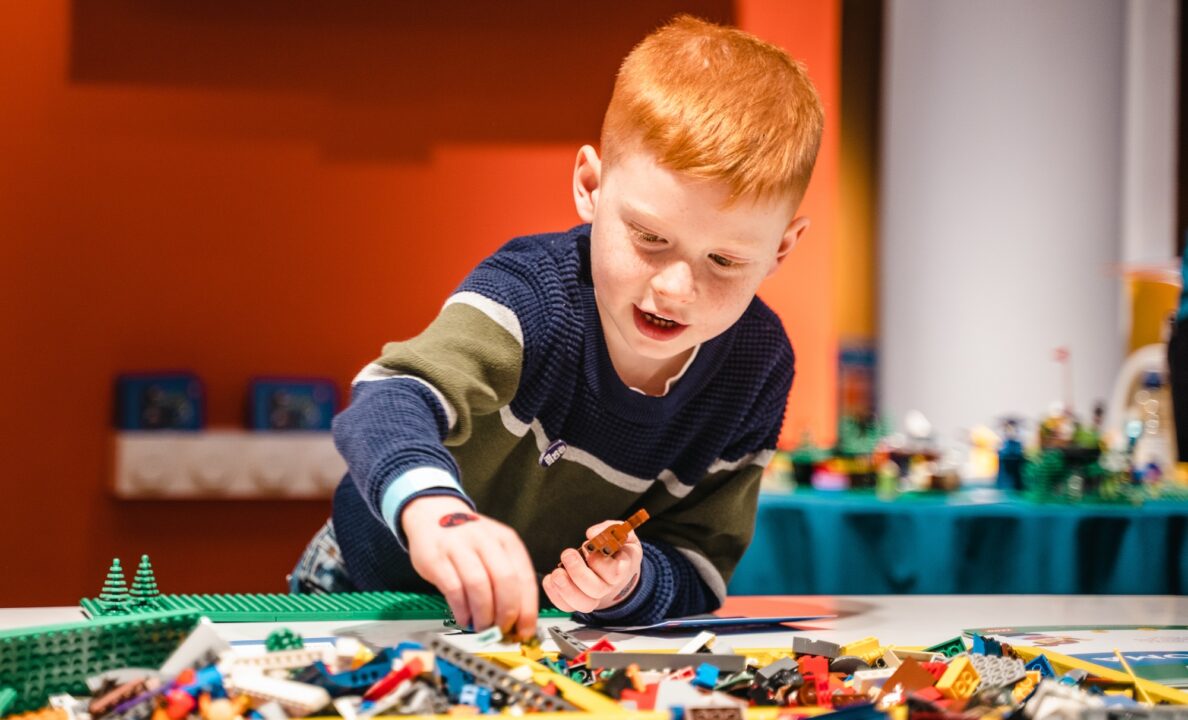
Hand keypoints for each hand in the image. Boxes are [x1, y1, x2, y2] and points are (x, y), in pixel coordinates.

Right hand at [401, 495, 537, 639]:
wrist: (433, 514)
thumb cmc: (468, 540)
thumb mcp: (494, 549)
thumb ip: (507, 580)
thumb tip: (517, 621)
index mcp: (507, 540)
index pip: (525, 578)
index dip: (527, 609)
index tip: (524, 631)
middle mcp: (486, 540)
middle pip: (504, 581)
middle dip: (506, 613)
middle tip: (502, 630)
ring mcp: (459, 547)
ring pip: (479, 585)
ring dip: (483, 614)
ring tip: (482, 627)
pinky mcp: (436, 558)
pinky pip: (454, 589)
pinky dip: (462, 610)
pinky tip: (464, 618)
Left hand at [541, 519, 642, 612]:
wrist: (618, 566)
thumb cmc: (618, 548)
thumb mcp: (621, 533)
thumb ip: (609, 529)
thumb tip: (591, 534)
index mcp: (621, 569)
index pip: (614, 573)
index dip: (599, 562)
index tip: (587, 547)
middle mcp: (608, 586)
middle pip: (596, 590)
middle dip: (578, 573)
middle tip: (568, 554)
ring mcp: (594, 596)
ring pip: (583, 604)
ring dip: (566, 589)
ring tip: (557, 572)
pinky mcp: (578, 600)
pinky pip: (567, 606)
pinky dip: (554, 594)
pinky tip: (550, 579)